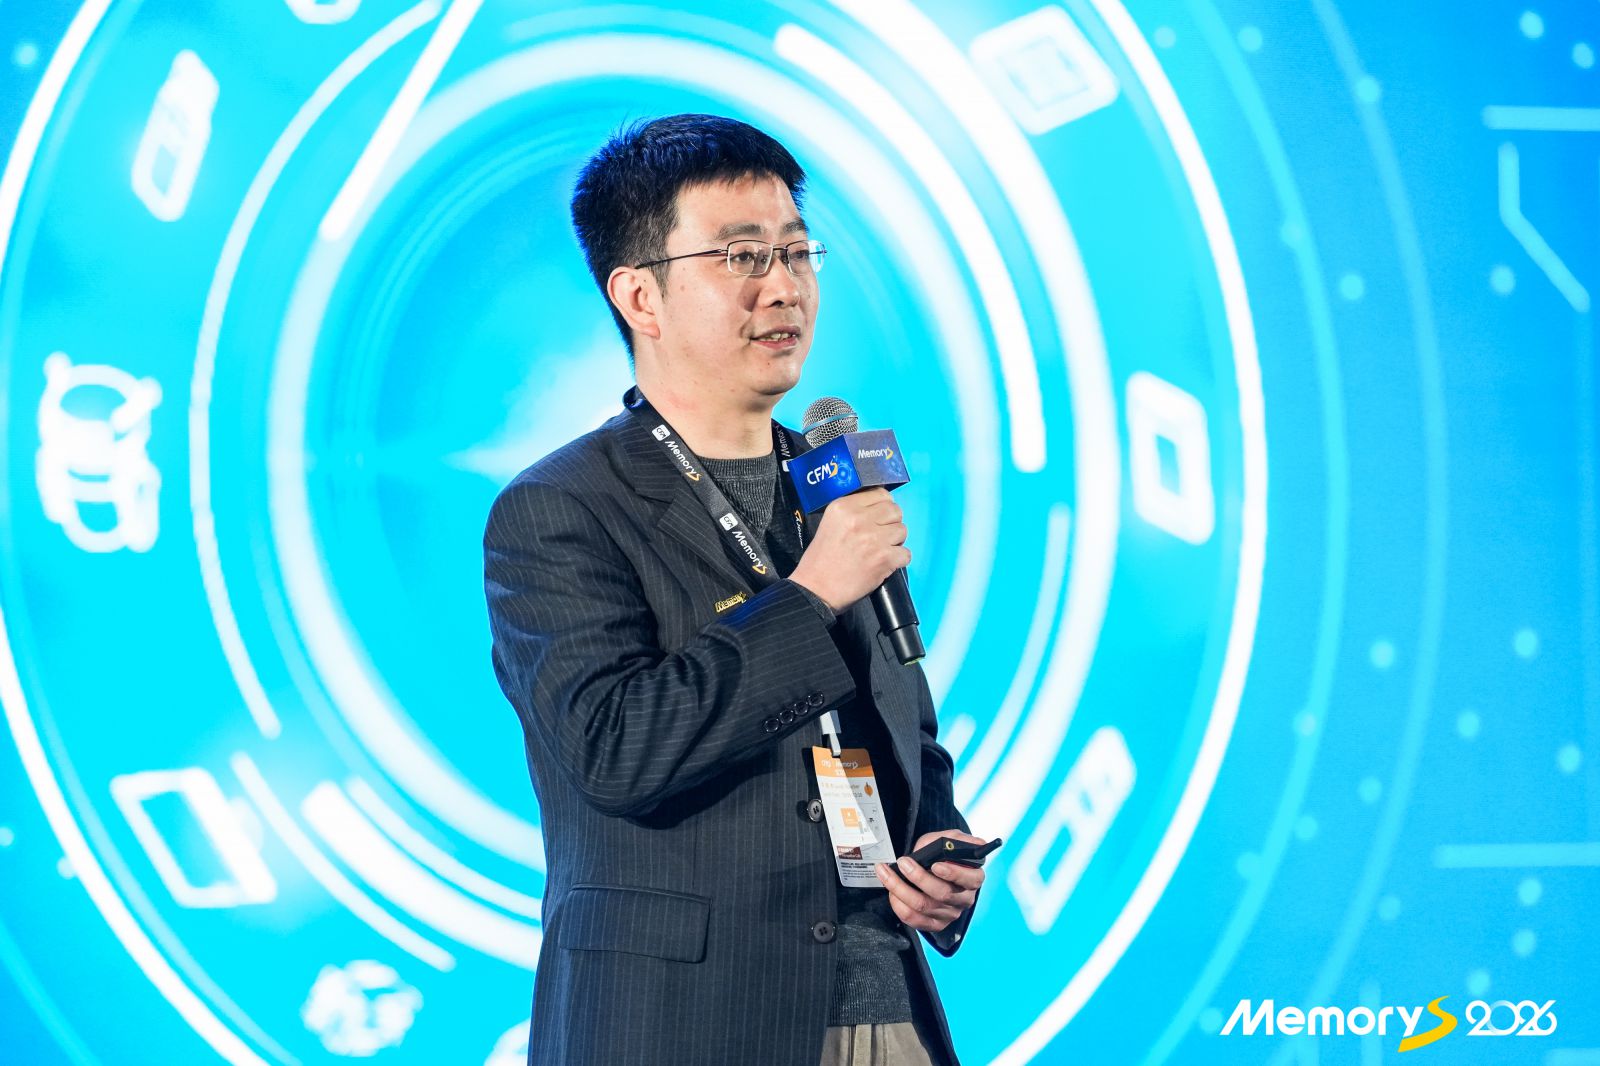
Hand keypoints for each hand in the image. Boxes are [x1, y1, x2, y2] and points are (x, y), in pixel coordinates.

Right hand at [789, 489, 909, 611]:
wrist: (816, 590)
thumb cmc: (821, 559)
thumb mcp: (830, 523)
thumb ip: (853, 511)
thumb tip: (878, 507)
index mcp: (843, 507)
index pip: (880, 493)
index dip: (883, 506)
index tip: (879, 518)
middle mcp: (859, 518)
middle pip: (895, 510)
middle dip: (891, 523)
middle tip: (881, 535)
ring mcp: (874, 538)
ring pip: (903, 530)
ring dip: (896, 541)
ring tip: (880, 550)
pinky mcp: (884, 558)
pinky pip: (906, 553)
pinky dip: (898, 560)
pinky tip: (884, 564)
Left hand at [876, 830, 985, 932]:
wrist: (939, 868)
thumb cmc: (945, 854)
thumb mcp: (950, 840)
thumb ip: (951, 839)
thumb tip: (958, 843)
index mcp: (974, 878)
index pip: (970, 879)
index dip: (953, 873)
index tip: (935, 864)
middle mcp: (964, 899)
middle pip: (942, 893)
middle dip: (918, 877)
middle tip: (903, 862)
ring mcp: (949, 914)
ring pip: (922, 906)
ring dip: (900, 888)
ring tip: (886, 872)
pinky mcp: (934, 924)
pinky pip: (913, 919)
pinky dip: (898, 904)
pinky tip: (891, 890)